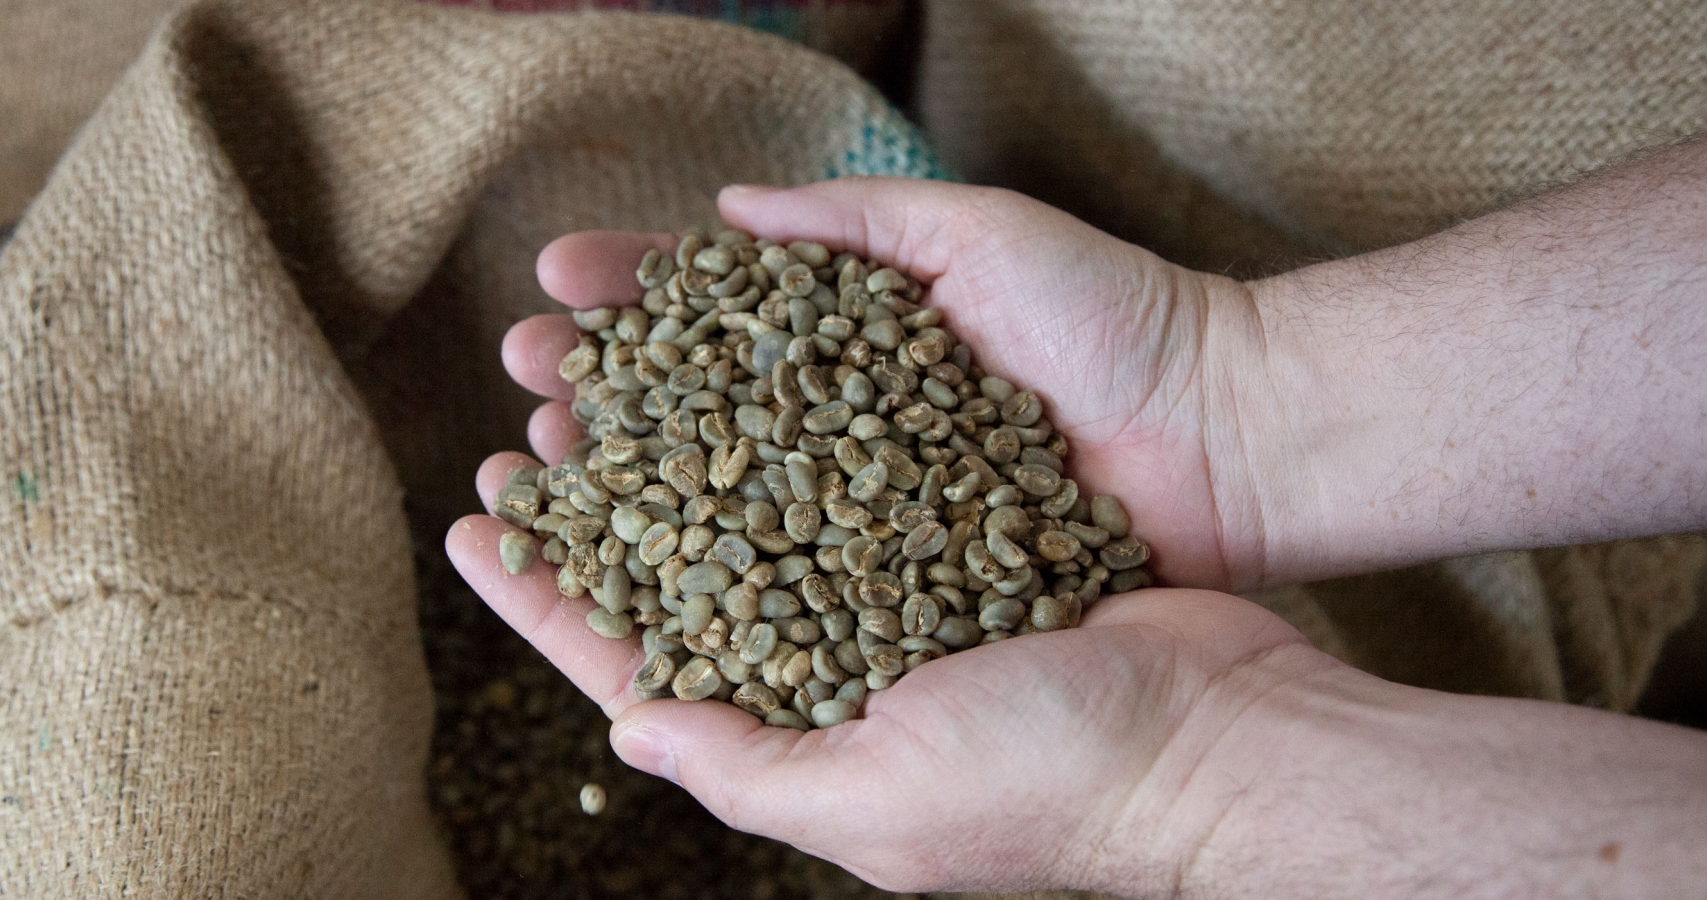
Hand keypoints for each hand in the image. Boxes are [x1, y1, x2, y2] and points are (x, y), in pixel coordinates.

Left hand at [448, 452, 1327, 892]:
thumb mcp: (880, 798)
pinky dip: (796, 410)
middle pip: (687, 567)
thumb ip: (750, 771)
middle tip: (533, 419)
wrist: (1227, 725)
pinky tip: (748, 359)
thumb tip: (631, 733)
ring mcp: (900, 591)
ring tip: (616, 370)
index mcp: (801, 738)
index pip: (638, 665)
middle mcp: (838, 663)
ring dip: (682, 437)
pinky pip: (856, 458)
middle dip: (606, 499)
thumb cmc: (1054, 781)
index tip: (479, 526)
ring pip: (760, 497)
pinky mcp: (962, 526)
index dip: (549, 598)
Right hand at [497, 178, 1279, 591]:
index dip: (633, 295)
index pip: (718, 310)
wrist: (1226, 434)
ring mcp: (871, 509)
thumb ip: (854, 221)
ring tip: (545, 457)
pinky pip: (794, 579)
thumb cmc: (1113, 316)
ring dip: (629, 477)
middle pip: (699, 404)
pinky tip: (634, 561)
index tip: (551, 280)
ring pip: (726, 495)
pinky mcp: (902, 587)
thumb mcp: (977, 232)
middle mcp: (847, 426)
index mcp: (857, 337)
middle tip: (520, 376)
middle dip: (604, 386)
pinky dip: (712, 572)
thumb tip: (724, 210)